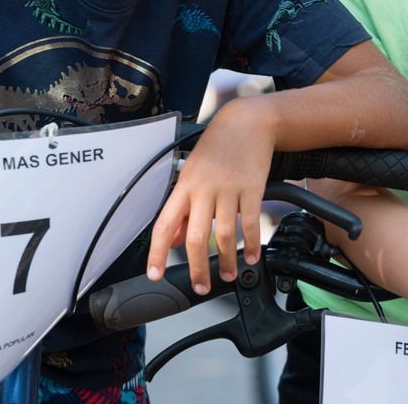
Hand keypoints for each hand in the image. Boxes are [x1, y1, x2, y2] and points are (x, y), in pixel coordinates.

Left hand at [146, 95, 274, 294]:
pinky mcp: (252, 187)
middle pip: (196, 238)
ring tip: (227, 274)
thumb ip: (183, 207)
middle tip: (200, 287)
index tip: (155, 275)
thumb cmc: (218, 146)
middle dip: (197, 269)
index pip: (164, 225)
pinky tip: (252, 255)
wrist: (248, 121)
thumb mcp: (192, 172)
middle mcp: (204, 189)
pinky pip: (251, 222)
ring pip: (224, 234)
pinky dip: (252, 244)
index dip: (157, 253)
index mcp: (184, 187)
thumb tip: (175, 238)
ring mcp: (229, 189)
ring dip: (226, 261)